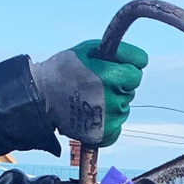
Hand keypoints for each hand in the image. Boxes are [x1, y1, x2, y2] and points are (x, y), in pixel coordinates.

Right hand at [30, 39, 147, 146]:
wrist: (41, 96)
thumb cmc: (65, 68)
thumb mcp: (89, 48)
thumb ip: (118, 52)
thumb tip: (142, 61)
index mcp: (111, 76)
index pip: (137, 71)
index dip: (124, 67)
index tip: (109, 69)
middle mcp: (113, 99)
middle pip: (131, 89)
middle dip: (118, 84)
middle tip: (94, 84)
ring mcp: (109, 119)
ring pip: (124, 107)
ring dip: (112, 103)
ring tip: (90, 98)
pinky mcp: (102, 134)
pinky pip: (117, 127)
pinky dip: (108, 122)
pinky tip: (93, 114)